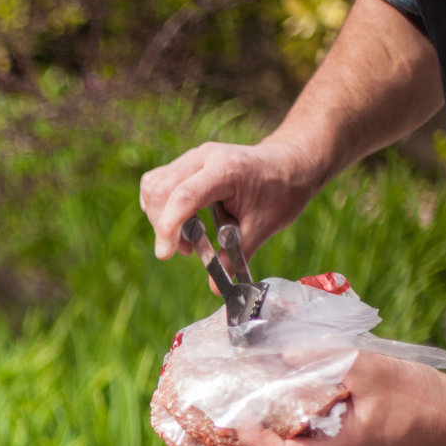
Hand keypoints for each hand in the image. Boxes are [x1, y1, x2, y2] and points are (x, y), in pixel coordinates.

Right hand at [139, 139, 324, 261]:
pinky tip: (183, 221)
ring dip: (161, 217)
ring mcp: (193, 158)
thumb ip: (236, 257)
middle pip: (160, 190)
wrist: (291, 163)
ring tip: (187, 237)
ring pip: (154, 186)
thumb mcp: (264, 227)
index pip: (184, 195)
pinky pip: (158, 184)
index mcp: (227, 169)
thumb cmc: (282, 191)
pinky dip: (163, 208)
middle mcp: (204, 157)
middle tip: (189, 250)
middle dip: (164, 226)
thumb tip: (215, 288)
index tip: (166, 254)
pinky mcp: (187, 164)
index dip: (169, 227)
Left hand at [238, 351, 445, 445]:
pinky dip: (298, 424)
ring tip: (262, 397)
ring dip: (277, 427)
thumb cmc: (421, 397)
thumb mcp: (372, 369)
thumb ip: (326, 360)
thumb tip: (284, 353)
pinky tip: (295, 398)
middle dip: (258, 431)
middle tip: (243, 402)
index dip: (253, 439)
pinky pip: (315, 442)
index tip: (240, 414)